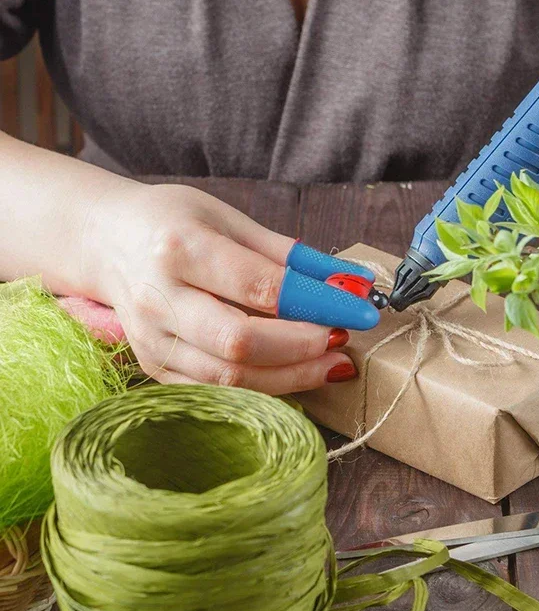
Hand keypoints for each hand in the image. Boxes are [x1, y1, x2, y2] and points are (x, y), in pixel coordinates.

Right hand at [79, 182, 356, 392]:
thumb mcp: (229, 219)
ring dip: (293, 376)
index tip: (362, 310)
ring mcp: (152, 341)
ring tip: (333, 361)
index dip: (319, 303)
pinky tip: (297, 373)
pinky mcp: (154, 368)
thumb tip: (351, 281)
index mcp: (180, 249)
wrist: (104, 242)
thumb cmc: (173, 223)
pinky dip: (264, 387)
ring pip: (231, 377)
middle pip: (241, 342)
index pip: (261, 287)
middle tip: (344, 338)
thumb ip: (289, 255)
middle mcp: (159, 298)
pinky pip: (217, 391)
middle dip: (305, 347)